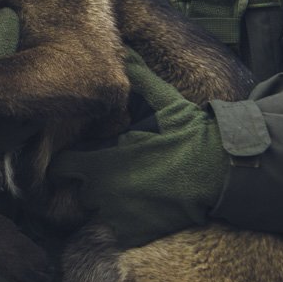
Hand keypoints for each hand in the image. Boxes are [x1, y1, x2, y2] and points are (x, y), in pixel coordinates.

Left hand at [47, 51, 227, 247]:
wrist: (219, 172)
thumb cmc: (189, 135)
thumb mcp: (164, 101)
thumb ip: (138, 78)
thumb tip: (124, 48)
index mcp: (103, 160)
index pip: (63, 166)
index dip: (68, 162)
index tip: (78, 157)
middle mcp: (104, 191)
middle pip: (78, 191)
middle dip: (88, 182)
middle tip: (107, 173)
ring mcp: (119, 215)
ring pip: (96, 212)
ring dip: (105, 203)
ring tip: (126, 190)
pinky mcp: (136, 232)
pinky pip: (116, 231)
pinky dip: (124, 223)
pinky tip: (140, 208)